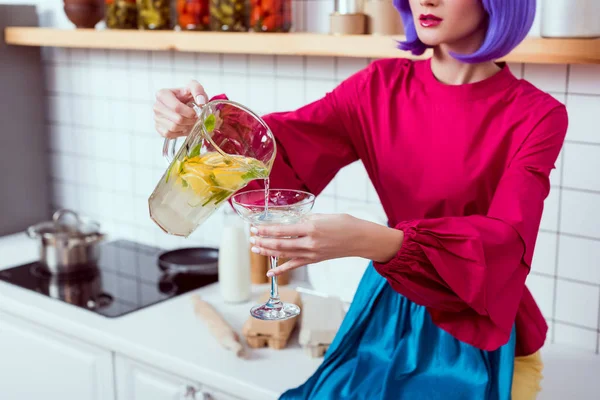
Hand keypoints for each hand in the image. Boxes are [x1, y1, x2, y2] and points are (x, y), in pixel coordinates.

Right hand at [153, 80, 208, 137]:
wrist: (185, 104)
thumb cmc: (187, 96)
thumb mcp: (194, 88)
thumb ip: (198, 90)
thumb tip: (201, 102)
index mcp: (162, 94)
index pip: (176, 107)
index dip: (189, 113)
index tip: (195, 113)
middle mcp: (157, 106)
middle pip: (177, 119)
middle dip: (189, 120)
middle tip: (195, 118)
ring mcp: (156, 118)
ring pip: (174, 128)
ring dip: (186, 127)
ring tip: (190, 122)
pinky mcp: (158, 128)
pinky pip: (169, 134)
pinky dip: (179, 133)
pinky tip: (183, 126)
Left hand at [249, 214, 404, 276]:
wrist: (360, 239)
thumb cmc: (344, 223)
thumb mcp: (323, 216)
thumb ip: (306, 220)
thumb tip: (291, 222)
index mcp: (311, 228)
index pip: (283, 230)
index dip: (267, 230)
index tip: (255, 228)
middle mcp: (309, 242)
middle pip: (280, 244)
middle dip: (264, 241)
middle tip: (251, 238)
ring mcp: (311, 253)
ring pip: (284, 254)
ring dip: (268, 252)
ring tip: (255, 249)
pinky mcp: (314, 260)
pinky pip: (294, 265)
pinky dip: (281, 269)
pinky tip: (269, 271)